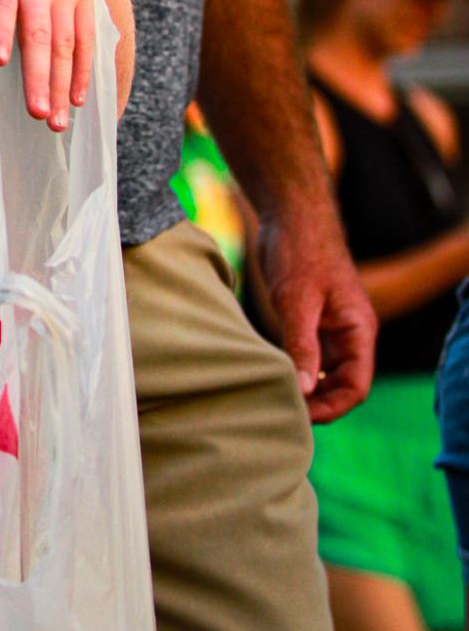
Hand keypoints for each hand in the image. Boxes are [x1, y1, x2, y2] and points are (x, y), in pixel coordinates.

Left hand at [0, 0, 99, 130]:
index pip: (0, 0)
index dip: (0, 29)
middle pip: (37, 32)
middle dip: (37, 75)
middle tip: (34, 113)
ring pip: (65, 42)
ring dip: (60, 83)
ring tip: (53, 121)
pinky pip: (86, 38)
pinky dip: (83, 71)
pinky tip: (74, 101)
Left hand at [255, 206, 375, 423]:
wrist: (290, 214)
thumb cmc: (300, 250)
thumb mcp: (298, 301)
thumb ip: (303, 345)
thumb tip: (304, 390)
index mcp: (358, 330)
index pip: (357, 386)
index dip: (333, 407)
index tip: (302, 416)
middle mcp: (349, 333)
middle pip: (342, 385)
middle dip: (318, 403)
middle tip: (283, 412)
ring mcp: (330, 327)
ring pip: (324, 373)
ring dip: (306, 389)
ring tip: (275, 398)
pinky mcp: (310, 319)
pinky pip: (309, 355)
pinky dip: (295, 369)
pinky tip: (271, 374)